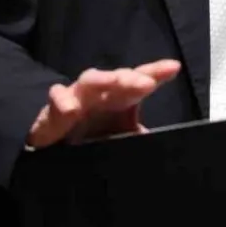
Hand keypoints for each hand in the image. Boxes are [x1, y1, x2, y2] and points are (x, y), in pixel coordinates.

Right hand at [26, 59, 180, 148]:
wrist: (56, 158)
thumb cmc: (94, 143)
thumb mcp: (122, 143)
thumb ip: (137, 139)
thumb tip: (154, 140)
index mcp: (121, 99)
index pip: (140, 81)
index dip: (157, 72)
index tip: (174, 67)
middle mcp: (100, 94)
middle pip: (118, 78)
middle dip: (132, 78)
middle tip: (146, 83)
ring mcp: (76, 99)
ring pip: (89, 81)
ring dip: (102, 79)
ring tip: (115, 82)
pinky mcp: (51, 113)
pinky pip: (55, 100)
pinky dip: (62, 100)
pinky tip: (71, 108)